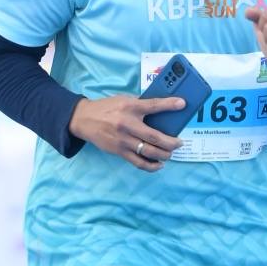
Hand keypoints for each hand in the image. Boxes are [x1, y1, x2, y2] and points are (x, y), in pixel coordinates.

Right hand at [67, 93, 184, 170]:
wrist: (84, 119)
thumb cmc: (107, 107)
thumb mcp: (123, 99)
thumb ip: (140, 103)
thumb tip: (161, 107)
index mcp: (130, 107)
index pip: (153, 106)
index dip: (169, 105)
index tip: (182, 104)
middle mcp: (128, 124)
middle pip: (155, 136)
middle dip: (172, 142)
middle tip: (179, 142)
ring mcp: (123, 140)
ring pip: (149, 152)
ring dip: (165, 154)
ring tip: (171, 152)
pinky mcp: (119, 151)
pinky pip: (138, 162)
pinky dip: (152, 166)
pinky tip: (160, 164)